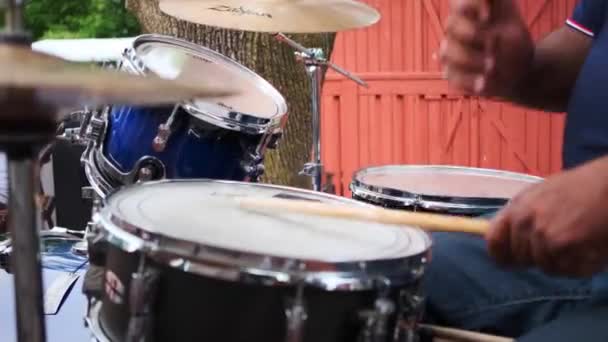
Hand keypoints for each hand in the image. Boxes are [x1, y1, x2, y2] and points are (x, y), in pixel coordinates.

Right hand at [440, 0, 533, 95]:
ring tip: (492, 67)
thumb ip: (497, 1)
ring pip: (447, 52)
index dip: (470, 6)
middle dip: (472, 34)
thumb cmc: (513, 39)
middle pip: (451, 25)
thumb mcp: (510, 16)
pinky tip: (484, 82)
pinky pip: (452, 77)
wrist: (519, 72)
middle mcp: (457, 32)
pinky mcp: (454, 75)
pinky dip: (469, 80)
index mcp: (470, 14)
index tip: (488, 17)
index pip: (459, 3)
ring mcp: (453, 54)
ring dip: (470, 59)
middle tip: (493, 42)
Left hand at [486, 157, 607, 276]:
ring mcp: (541, 233)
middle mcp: (524, 220)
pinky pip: (564, 270)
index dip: (500, 256)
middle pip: (521, 258)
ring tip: (578, 245)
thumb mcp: (542, 193)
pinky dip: (578, 267)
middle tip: (561, 247)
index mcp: (517, 207)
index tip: (508, 263)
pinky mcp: (561, 245)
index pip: (494, 241)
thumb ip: (522, 214)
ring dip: (561, 262)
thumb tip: (503, 238)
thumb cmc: (581, 187)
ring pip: (544, 266)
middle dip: (538, 258)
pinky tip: (589, 251)